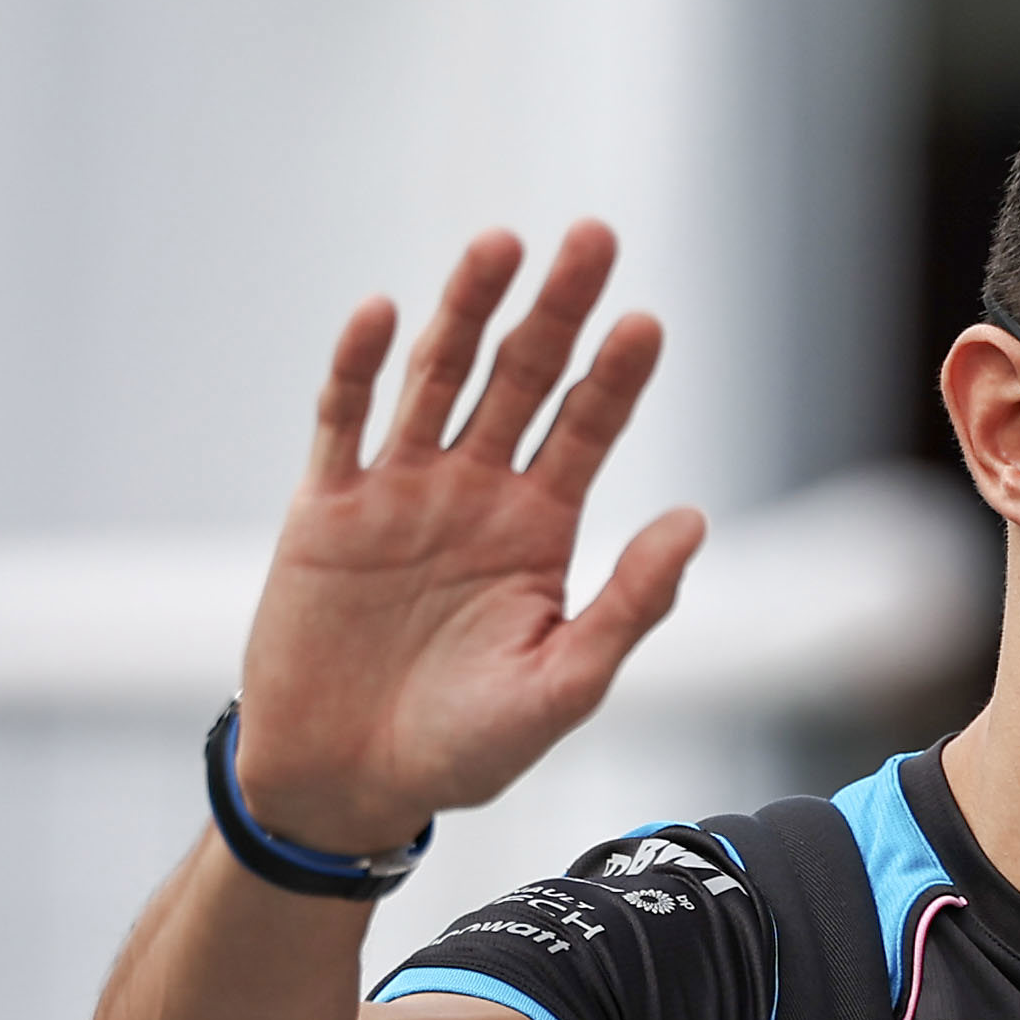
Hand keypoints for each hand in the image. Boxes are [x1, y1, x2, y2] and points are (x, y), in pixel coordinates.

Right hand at [234, 223, 706, 853]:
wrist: (352, 783)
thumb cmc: (466, 747)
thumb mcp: (566, 684)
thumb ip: (630, 604)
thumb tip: (695, 519)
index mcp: (539, 529)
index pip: (588, 430)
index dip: (616, 376)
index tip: (648, 319)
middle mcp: (473, 492)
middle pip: (520, 378)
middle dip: (555, 309)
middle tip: (592, 236)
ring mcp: (397, 493)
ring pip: (435, 378)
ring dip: (465, 310)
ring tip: (501, 245)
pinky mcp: (324, 510)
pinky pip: (342, 424)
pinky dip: (359, 368)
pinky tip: (383, 312)